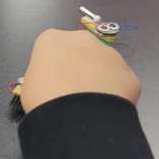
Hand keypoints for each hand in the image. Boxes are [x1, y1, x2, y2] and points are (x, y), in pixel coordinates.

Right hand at [20, 29, 141, 113]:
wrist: (78, 120)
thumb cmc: (45, 99)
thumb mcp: (30, 85)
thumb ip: (42, 75)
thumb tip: (54, 83)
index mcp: (52, 39)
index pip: (51, 48)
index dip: (51, 66)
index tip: (51, 82)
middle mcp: (83, 39)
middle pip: (80, 51)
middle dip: (78, 67)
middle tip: (72, 92)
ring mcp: (109, 54)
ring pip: (103, 65)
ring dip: (98, 79)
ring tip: (90, 105)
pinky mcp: (129, 74)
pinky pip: (120, 83)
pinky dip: (115, 95)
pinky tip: (105, 110)